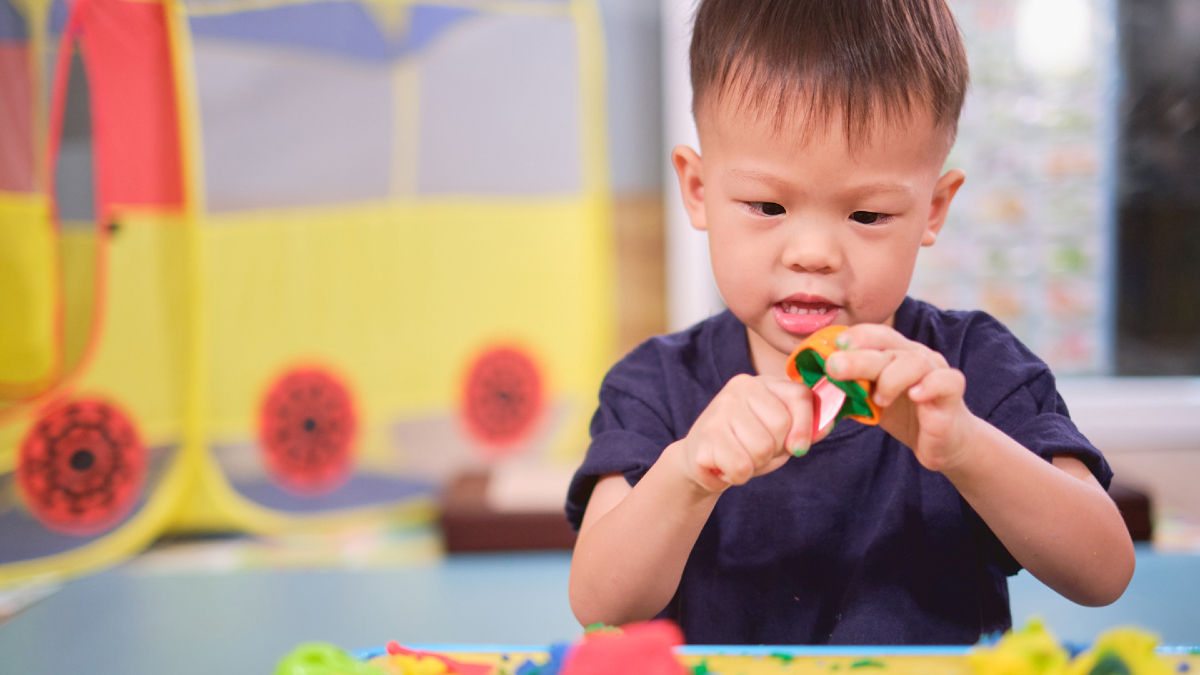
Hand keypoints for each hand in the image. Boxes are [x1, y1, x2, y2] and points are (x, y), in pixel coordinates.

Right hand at [678, 374, 823, 493]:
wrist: (701, 461)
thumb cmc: (745, 445)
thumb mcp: (780, 435)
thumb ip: (805, 428)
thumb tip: (828, 424)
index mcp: (763, 383)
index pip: (800, 396)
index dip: (806, 426)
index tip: (798, 448)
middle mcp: (741, 387)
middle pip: (782, 425)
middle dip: (775, 450)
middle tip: (756, 452)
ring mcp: (721, 408)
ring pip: (762, 448)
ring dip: (755, 465)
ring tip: (740, 457)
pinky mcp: (706, 434)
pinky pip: (741, 466)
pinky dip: (738, 476)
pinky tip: (726, 467)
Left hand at [823, 324, 978, 471]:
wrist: (943, 442)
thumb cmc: (904, 414)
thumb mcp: (871, 399)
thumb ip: (850, 386)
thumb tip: (811, 381)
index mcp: (894, 353)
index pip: (875, 334)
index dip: (855, 337)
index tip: (832, 348)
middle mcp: (916, 356)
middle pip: (887, 347)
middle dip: (858, 357)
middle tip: (834, 368)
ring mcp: (935, 372)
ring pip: (914, 361)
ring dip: (890, 378)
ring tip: (878, 400)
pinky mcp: (951, 393)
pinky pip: (945, 381)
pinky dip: (929, 385)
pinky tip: (915, 395)